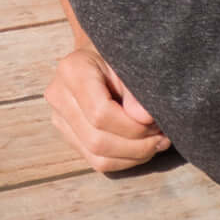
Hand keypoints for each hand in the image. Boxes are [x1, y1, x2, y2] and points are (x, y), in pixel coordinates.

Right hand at [46, 46, 168, 173]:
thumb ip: (136, 90)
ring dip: (133, 156)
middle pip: (97, 140)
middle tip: (162, 136)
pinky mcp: (68, 136)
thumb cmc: (118, 57)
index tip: (156, 121)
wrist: (101, 56)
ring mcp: (60, 119)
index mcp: (72, 71)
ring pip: (98, 157)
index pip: (100, 113)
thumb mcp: (130, 64)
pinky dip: (125, 161)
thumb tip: (145, 119)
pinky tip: (141, 148)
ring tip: (155, 143)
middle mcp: (58, 96)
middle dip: (137, 145)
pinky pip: (97, 162)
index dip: (133, 126)